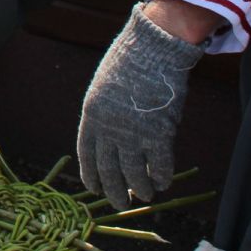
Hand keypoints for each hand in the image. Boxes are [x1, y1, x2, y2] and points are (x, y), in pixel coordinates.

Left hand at [77, 7, 205, 210]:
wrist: (152, 47)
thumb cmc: (129, 62)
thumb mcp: (104, 87)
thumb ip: (106, 114)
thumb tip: (113, 140)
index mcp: (91, 114)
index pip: (86, 154)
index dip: (91, 175)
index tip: (94, 188)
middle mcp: (108, 128)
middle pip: (109, 170)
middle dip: (114, 191)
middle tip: (121, 203)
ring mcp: (133, 133)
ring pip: (135, 175)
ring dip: (140, 188)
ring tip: (145, 194)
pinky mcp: (159, 133)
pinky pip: (160, 166)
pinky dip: (162, 177)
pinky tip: (164, 182)